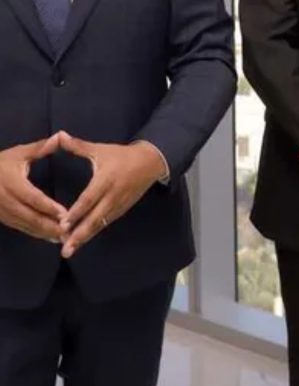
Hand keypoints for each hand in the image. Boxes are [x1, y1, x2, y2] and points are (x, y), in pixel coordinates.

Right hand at [0, 135, 66, 240]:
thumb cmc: (0, 163)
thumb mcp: (18, 153)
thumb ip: (40, 148)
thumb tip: (61, 136)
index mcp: (10, 181)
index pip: (32, 197)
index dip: (48, 207)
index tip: (65, 214)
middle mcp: (3, 198)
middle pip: (28, 215)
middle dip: (48, 225)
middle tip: (68, 232)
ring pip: (23, 224)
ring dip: (42, 232)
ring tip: (62, 238)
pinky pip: (18, 227)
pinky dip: (34, 232)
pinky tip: (48, 236)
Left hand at [58, 132, 165, 257]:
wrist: (151, 162)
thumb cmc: (122, 155)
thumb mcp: (100, 149)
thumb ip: (78, 146)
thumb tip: (59, 135)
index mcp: (106, 179)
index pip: (89, 198)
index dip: (77, 212)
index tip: (63, 225)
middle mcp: (113, 195)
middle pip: (95, 217)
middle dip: (79, 234)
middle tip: (65, 249)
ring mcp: (119, 204)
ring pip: (100, 224)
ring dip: (85, 237)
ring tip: (70, 250)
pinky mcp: (122, 209)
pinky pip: (106, 223)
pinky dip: (94, 232)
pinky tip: (82, 241)